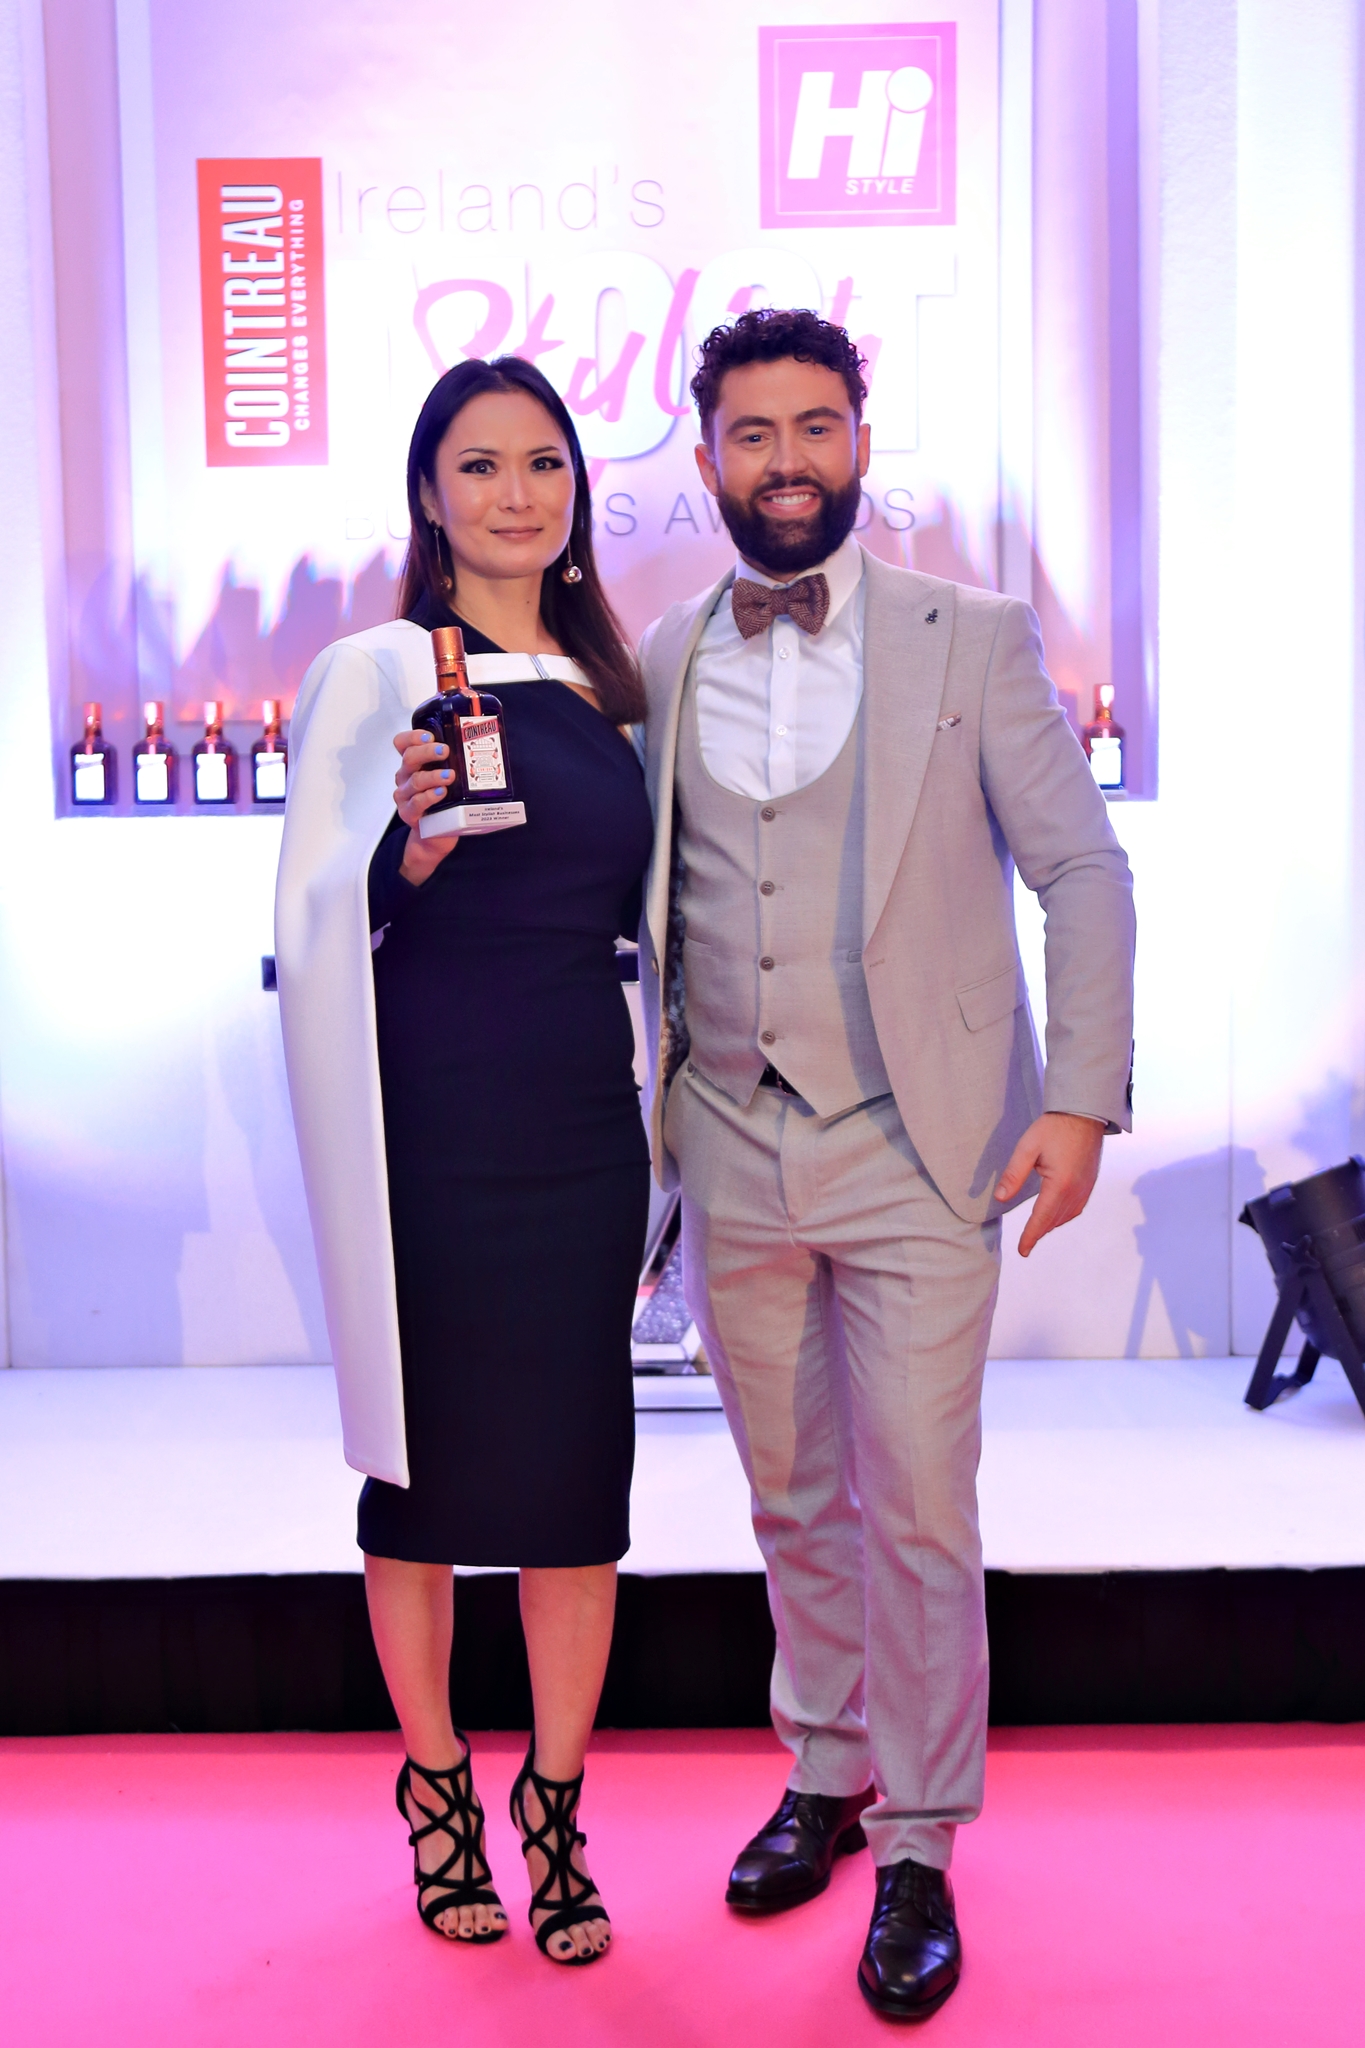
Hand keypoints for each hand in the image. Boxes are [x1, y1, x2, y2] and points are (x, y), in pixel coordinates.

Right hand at [392, 729, 459, 883]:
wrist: (435, 835)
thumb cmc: (444, 802)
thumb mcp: (447, 778)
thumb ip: (454, 763)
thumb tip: (482, 747)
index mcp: (413, 764)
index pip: (402, 743)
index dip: (413, 736)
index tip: (430, 735)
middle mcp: (405, 777)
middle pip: (409, 758)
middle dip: (427, 752)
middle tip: (445, 751)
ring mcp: (405, 795)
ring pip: (414, 780)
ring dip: (433, 776)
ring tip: (450, 775)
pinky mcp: (409, 813)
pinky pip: (416, 803)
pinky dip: (429, 796)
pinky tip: (441, 793)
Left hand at [995, 1112, 1104, 1257]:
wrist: (1084, 1113)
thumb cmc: (1054, 1128)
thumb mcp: (1027, 1148)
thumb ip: (1013, 1175)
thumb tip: (1000, 1199)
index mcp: (1059, 1185)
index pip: (1041, 1219)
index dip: (1030, 1237)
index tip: (1023, 1251)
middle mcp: (1075, 1191)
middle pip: (1054, 1220)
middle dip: (1039, 1233)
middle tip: (1026, 1245)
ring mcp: (1086, 1188)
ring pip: (1066, 1216)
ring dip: (1051, 1225)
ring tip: (1037, 1232)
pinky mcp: (1090, 1183)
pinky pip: (1076, 1208)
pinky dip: (1064, 1216)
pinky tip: (1055, 1214)